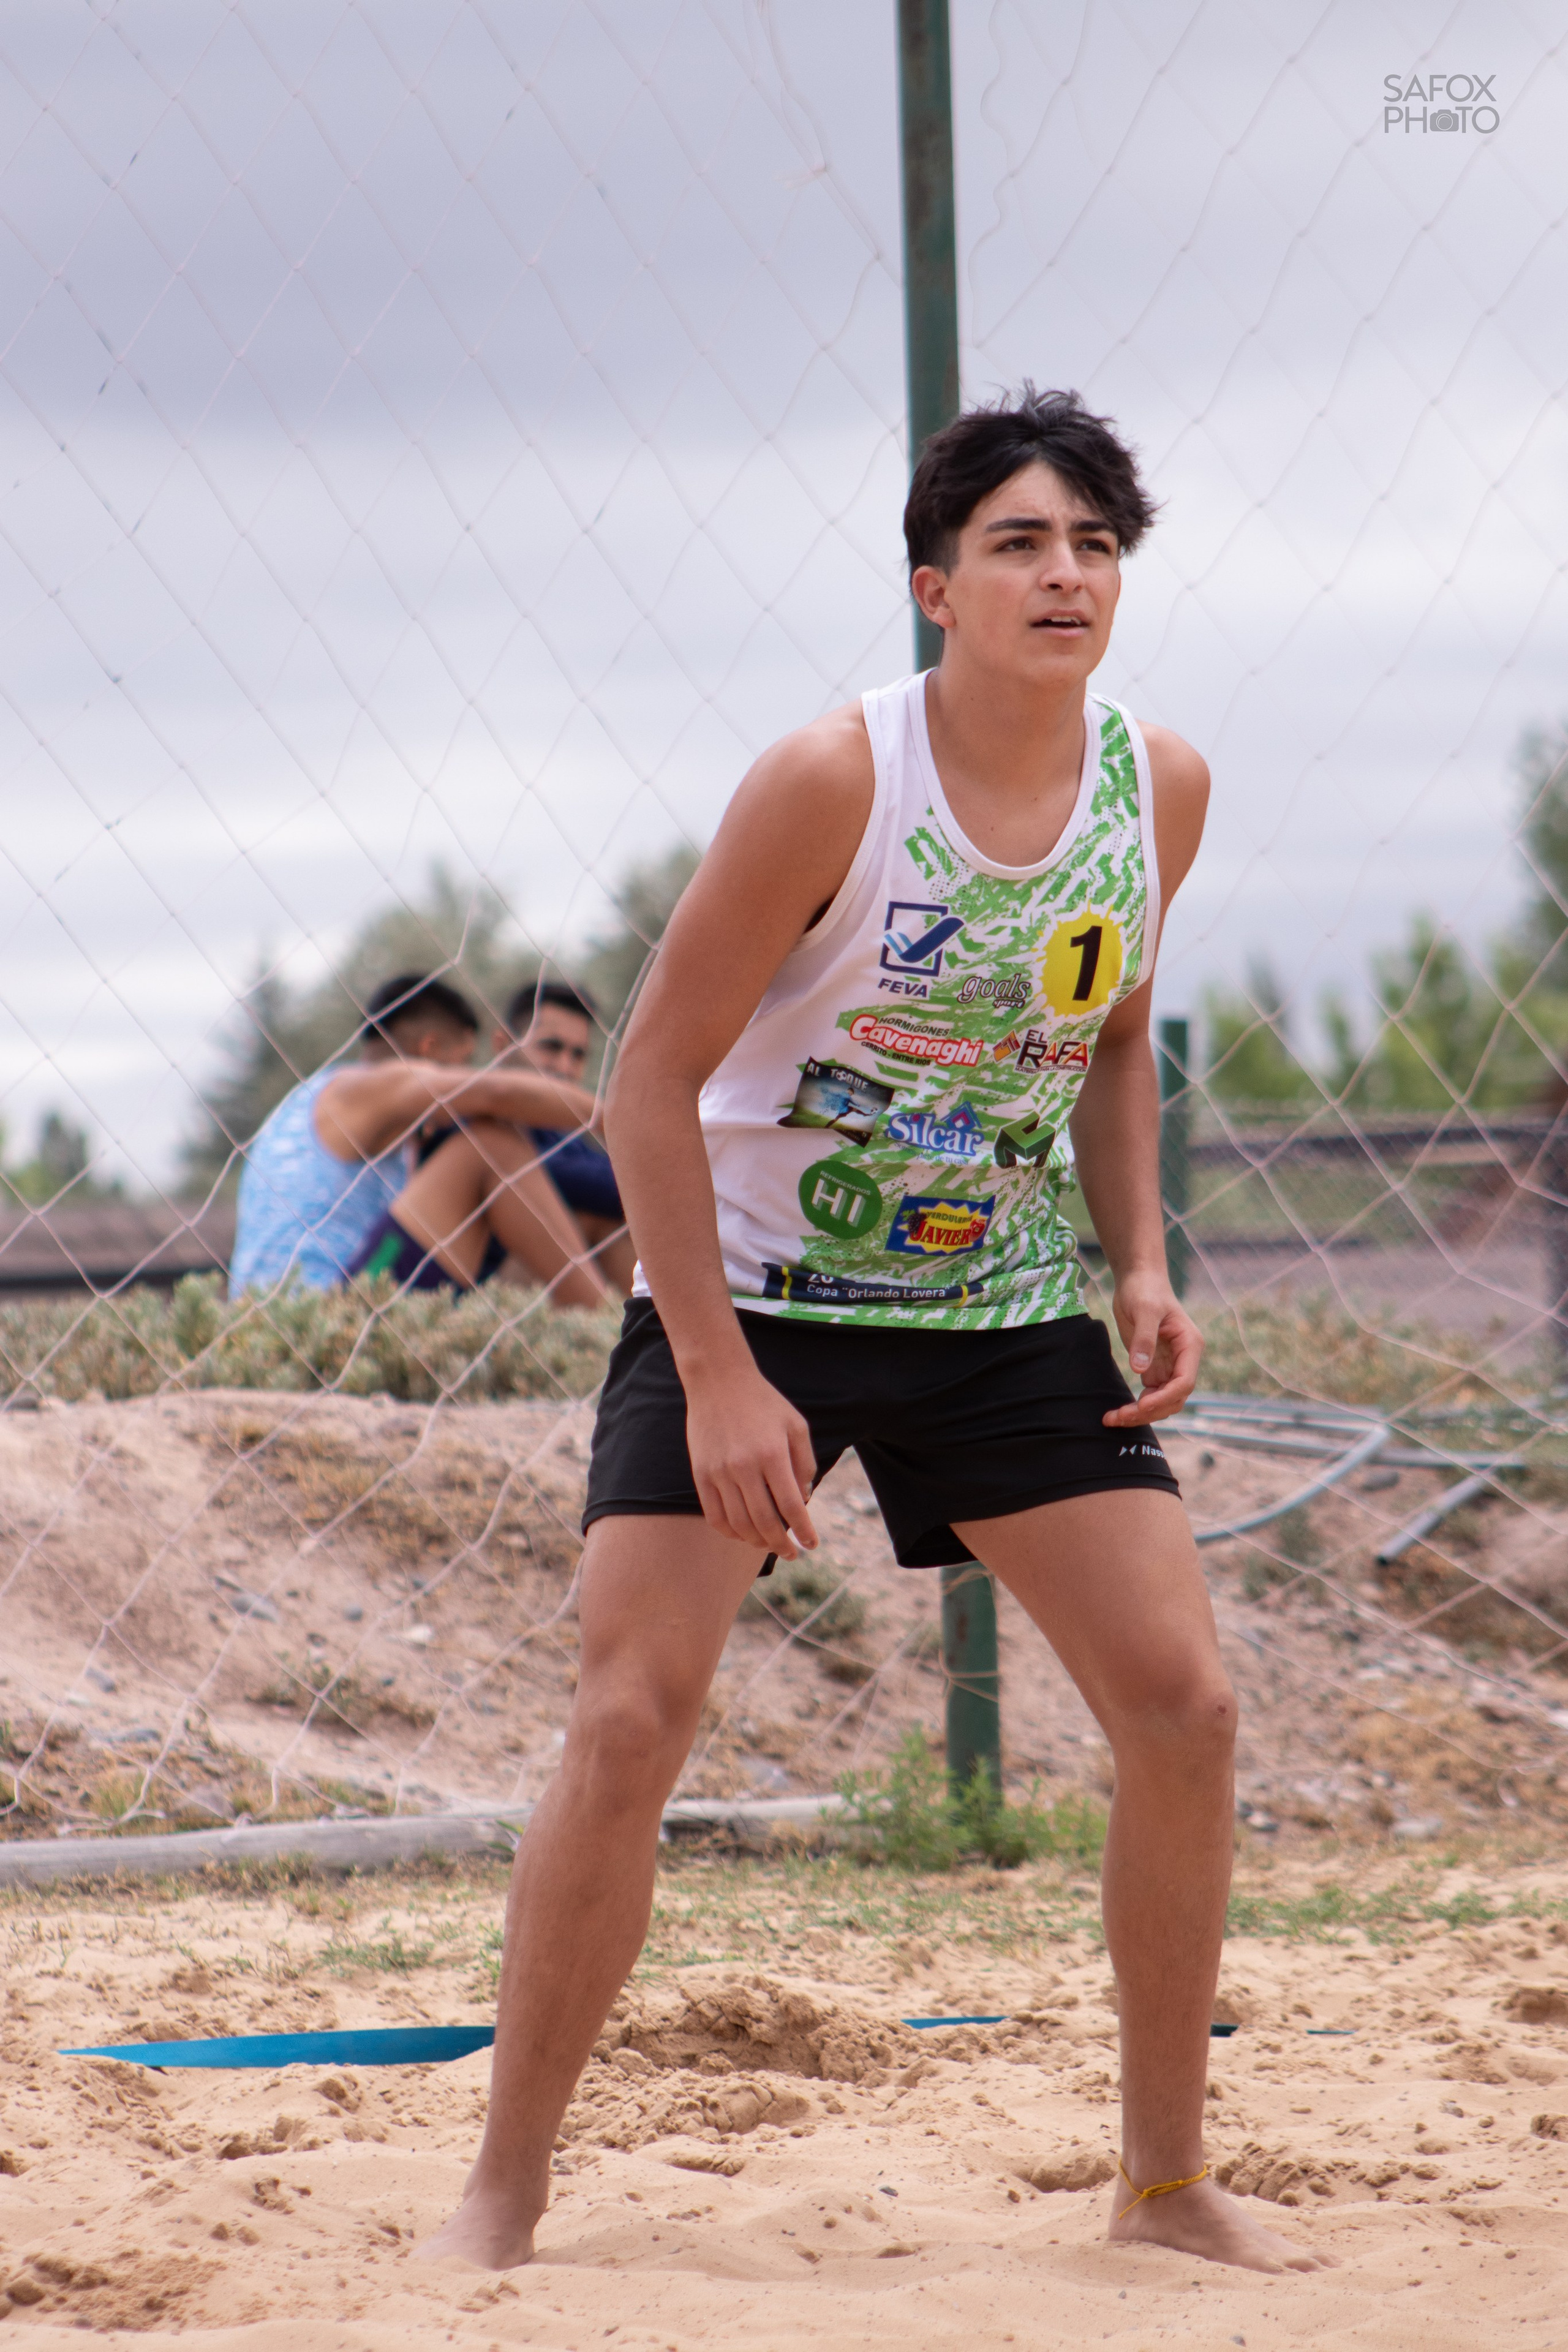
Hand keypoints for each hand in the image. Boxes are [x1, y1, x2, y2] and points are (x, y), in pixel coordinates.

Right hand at [685, 1365, 819, 1557]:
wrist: (719, 1381)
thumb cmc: (764, 1403)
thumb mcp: (796, 1425)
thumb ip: (804, 1464)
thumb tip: (804, 1501)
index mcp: (772, 1454)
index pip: (792, 1506)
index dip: (804, 1530)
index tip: (812, 1544)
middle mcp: (744, 1466)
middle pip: (765, 1522)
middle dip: (782, 1545)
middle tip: (792, 1553)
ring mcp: (719, 1472)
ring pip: (739, 1524)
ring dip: (757, 1542)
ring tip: (769, 1545)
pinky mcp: (700, 1474)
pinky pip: (714, 1516)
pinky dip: (730, 1532)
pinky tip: (743, 1535)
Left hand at [1101, 1273, 1202, 1425]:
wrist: (1137, 1279)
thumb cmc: (1145, 1289)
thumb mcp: (1144, 1309)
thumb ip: (1144, 1339)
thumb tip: (1140, 1370)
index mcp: (1189, 1346)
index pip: (1184, 1382)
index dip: (1165, 1397)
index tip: (1141, 1405)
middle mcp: (1184, 1360)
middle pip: (1173, 1398)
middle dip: (1149, 1411)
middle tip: (1119, 1417)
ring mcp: (1170, 1365)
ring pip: (1162, 1401)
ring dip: (1141, 1414)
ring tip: (1113, 1418)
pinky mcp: (1155, 1367)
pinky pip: (1150, 1395)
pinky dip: (1136, 1407)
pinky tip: (1118, 1411)